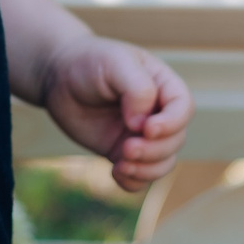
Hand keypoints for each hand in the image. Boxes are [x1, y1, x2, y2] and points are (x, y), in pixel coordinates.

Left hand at [39, 37, 192, 192]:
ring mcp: (141, 135)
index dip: (172, 124)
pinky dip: (133, 182)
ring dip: (146, 169)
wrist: (59, 77)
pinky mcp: (123, 152)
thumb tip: (142, 124)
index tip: (146, 129)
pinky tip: (115, 172)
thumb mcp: (114, 62)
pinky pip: (140, 178)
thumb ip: (137, 88)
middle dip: (154, 150)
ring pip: (163, 163)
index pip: (184, 108)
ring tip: (121, 164)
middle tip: (125, 148)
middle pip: (176, 140)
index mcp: (163, 85)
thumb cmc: (90, 61)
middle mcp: (158, 113)